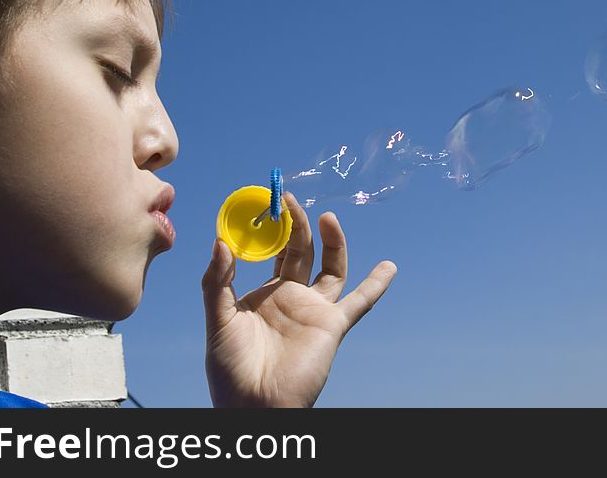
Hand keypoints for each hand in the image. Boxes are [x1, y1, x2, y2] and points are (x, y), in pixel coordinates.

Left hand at [202, 192, 396, 406]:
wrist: (253, 406)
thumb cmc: (230, 368)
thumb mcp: (218, 319)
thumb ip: (217, 281)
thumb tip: (221, 242)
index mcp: (262, 293)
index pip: (268, 251)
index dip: (268, 227)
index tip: (264, 201)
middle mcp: (290, 296)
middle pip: (299, 251)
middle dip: (296, 224)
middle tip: (289, 199)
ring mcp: (313, 309)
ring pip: (330, 267)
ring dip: (332, 241)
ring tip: (327, 218)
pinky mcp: (332, 325)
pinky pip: (360, 302)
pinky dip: (376, 285)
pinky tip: (389, 267)